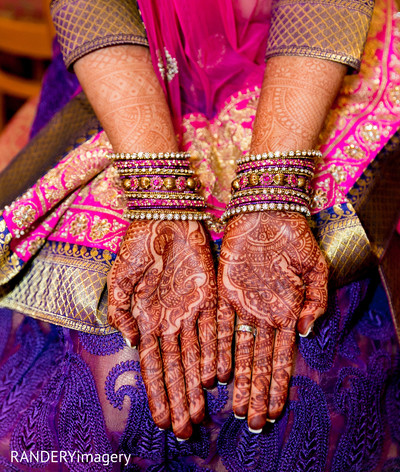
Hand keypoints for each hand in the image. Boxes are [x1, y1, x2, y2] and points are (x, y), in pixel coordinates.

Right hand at [107, 220, 216, 438]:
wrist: (164, 217)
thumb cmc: (139, 246)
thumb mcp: (120, 279)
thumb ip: (121, 312)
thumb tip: (130, 341)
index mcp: (149, 320)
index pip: (154, 366)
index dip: (157, 393)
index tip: (159, 420)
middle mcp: (172, 322)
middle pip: (177, 369)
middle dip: (179, 400)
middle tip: (184, 430)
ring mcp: (191, 311)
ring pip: (196, 356)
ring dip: (196, 386)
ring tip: (199, 414)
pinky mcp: (210, 296)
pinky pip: (213, 329)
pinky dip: (214, 352)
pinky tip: (214, 376)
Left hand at [217, 211, 327, 430]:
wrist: (268, 211)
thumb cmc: (295, 237)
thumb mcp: (316, 268)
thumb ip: (316, 301)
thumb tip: (305, 332)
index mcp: (285, 312)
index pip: (280, 358)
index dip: (277, 385)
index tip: (275, 410)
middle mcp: (261, 314)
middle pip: (257, 362)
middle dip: (255, 392)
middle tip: (251, 422)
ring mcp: (242, 305)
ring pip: (238, 350)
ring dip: (237, 380)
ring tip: (234, 407)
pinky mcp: (222, 291)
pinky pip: (218, 324)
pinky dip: (217, 349)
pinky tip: (215, 372)